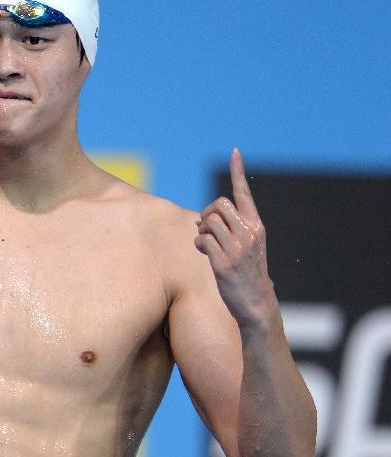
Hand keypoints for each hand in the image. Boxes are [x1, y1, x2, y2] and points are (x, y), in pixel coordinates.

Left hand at [194, 148, 275, 326]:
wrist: (256, 304)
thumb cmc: (247, 274)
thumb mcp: (248, 248)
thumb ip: (234, 230)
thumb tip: (203, 218)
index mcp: (257, 227)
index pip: (245, 194)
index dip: (238, 172)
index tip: (234, 152)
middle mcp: (250, 234)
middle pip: (218, 204)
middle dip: (207, 212)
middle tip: (206, 227)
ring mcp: (237, 248)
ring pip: (208, 221)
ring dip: (201, 228)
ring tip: (205, 241)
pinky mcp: (223, 263)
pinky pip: (202, 240)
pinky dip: (198, 243)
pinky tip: (203, 252)